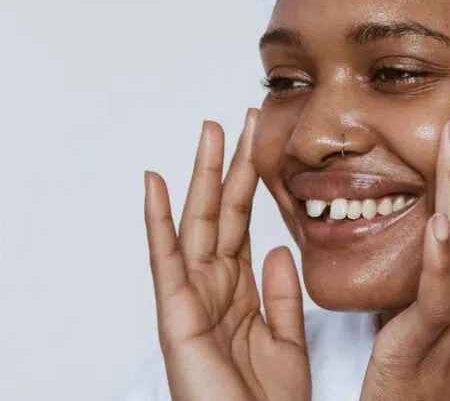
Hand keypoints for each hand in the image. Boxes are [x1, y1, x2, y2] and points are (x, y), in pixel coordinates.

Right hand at [143, 109, 309, 400]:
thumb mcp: (286, 340)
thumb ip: (281, 294)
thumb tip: (276, 247)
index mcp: (238, 290)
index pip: (244, 222)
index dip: (252, 181)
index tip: (263, 141)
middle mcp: (213, 286)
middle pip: (223, 212)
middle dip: (233, 165)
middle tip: (242, 119)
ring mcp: (192, 297)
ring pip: (198, 223)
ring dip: (203, 176)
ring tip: (211, 131)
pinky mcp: (176, 315)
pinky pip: (165, 259)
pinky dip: (157, 220)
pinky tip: (154, 182)